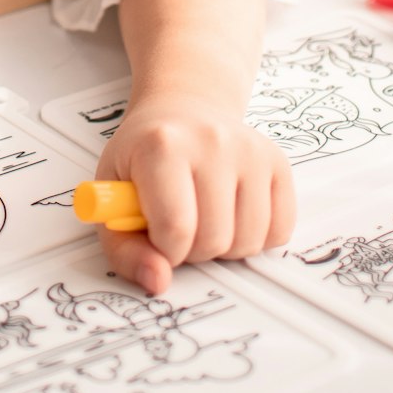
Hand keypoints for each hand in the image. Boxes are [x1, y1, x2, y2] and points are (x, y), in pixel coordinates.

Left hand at [93, 91, 294, 294]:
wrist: (181, 111)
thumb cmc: (144, 156)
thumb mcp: (112, 197)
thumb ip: (125, 250)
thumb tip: (158, 282)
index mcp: (162, 145)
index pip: (175, 228)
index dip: (165, 251)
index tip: (158, 238)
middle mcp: (212, 141)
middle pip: (214, 239)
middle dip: (193, 250)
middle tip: (180, 225)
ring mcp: (250, 149)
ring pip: (249, 240)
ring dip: (225, 247)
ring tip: (205, 219)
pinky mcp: (277, 161)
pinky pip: (279, 230)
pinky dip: (256, 237)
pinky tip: (233, 214)